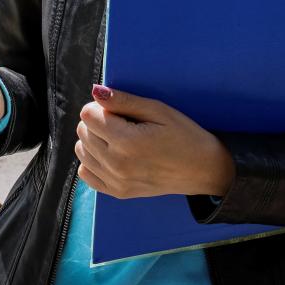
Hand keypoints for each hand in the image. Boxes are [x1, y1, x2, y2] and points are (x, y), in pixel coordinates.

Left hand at [75, 84, 234, 199]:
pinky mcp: (118, 193)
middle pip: (83, 132)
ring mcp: (116, 182)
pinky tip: (112, 153)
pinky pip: (86, 173)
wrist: (203, 169)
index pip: (88, 115)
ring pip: (82, 151)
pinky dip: (93, 160)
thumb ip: (125, 101)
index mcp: (128, 141)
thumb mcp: (159, 110)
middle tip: (122, 120)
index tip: (118, 107)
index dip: (100, 105)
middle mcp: (117, 164)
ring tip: (118, 136)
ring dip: (93, 139)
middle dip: (97, 120)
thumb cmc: (185, 135)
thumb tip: (96, 92)